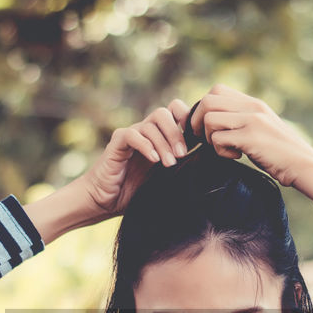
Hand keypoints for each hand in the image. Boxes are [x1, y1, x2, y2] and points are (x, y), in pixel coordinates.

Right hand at [76, 99, 192, 218]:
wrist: (105, 200)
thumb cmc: (135, 192)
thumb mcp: (165, 179)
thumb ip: (180, 167)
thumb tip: (207, 165)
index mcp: (159, 136)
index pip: (175, 112)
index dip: (187, 119)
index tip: (196, 141)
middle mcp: (145, 132)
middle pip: (165, 112)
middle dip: (177, 133)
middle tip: (181, 155)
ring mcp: (131, 135)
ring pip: (151, 123)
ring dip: (164, 143)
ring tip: (168, 163)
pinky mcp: (117, 142)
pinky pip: (133, 135)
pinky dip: (146, 146)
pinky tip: (153, 160)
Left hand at [186, 85, 312, 199]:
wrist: (304, 165)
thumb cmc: (281, 152)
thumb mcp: (262, 127)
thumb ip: (243, 120)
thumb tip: (215, 122)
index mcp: (253, 103)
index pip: (216, 90)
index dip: (203, 108)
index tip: (207, 128)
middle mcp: (252, 107)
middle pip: (208, 100)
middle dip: (197, 122)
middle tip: (206, 139)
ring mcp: (252, 121)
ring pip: (209, 119)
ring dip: (209, 137)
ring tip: (224, 148)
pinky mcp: (250, 138)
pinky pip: (218, 139)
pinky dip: (220, 151)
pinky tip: (236, 156)